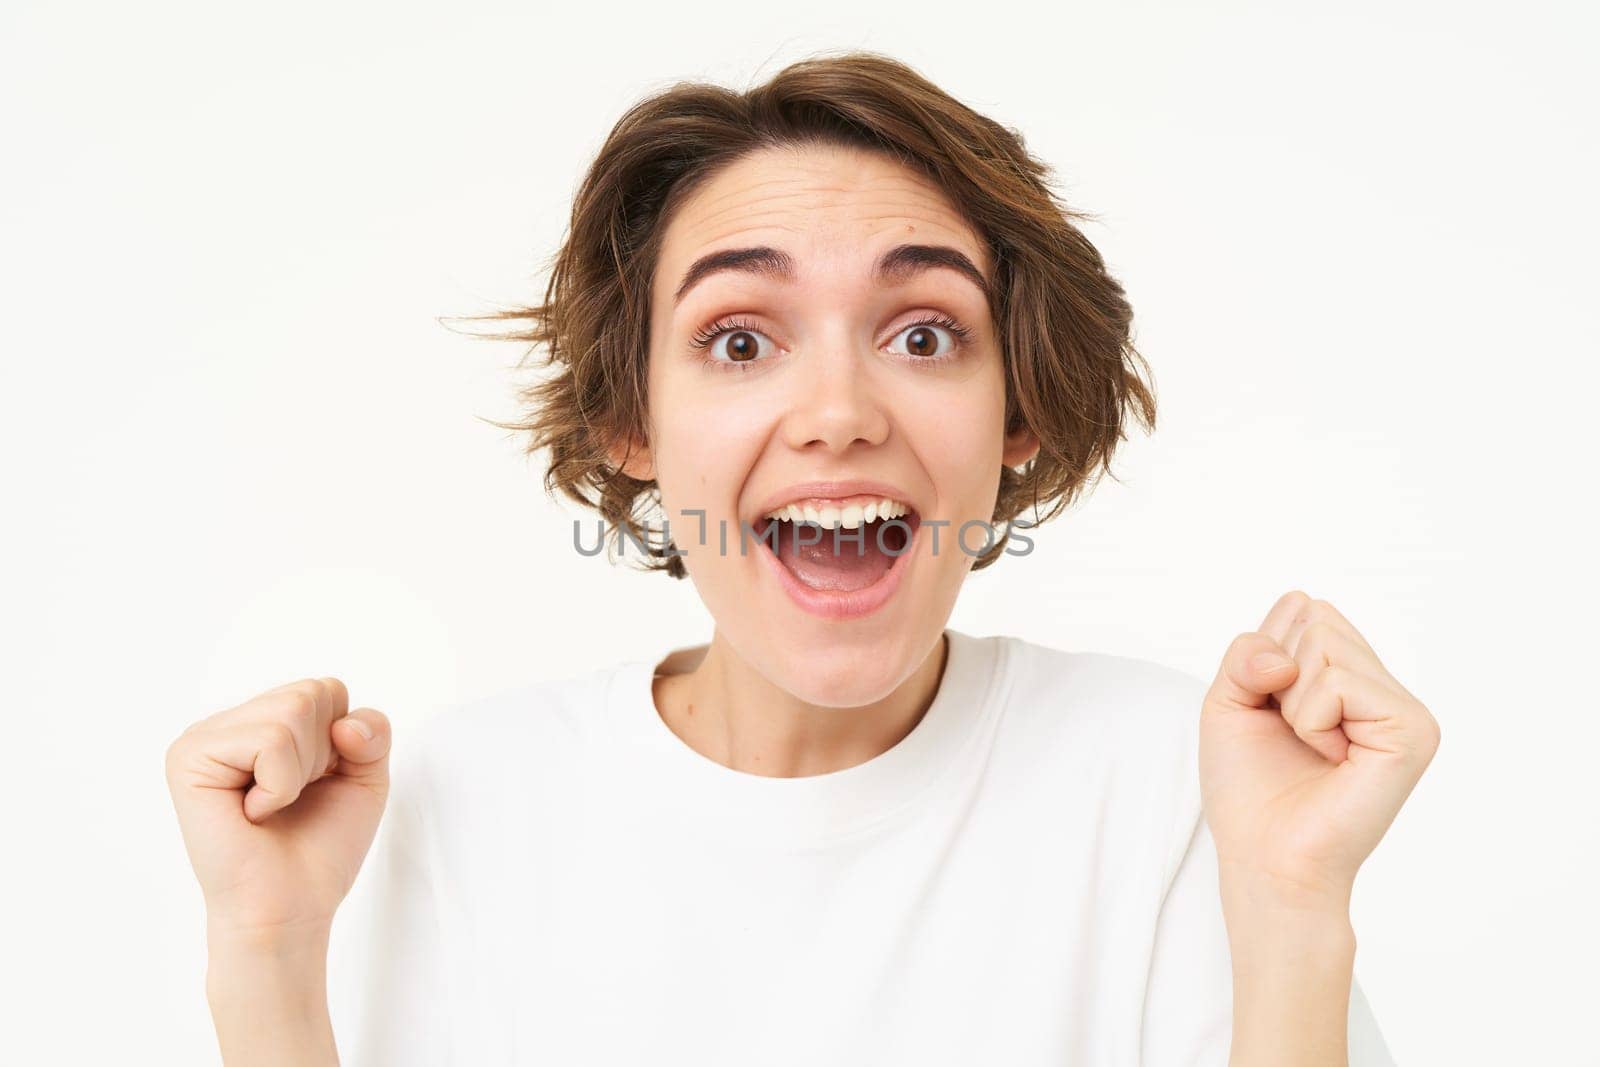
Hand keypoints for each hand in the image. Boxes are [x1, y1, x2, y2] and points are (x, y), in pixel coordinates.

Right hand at [164, 677, 391, 941]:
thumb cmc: (320, 846)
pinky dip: (279, 785)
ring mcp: (203, 737)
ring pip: (292, 711)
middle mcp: (228, 722)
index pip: (327, 689)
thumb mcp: (365, 777)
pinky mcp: (189, 759)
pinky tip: (252, 813)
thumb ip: (372, 731)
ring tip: (271, 806)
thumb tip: (345, 723)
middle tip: (290, 799)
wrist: (290, 907)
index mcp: (262, 719)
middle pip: (312, 693)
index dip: (342, 743)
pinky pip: (269, 742)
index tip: (315, 785)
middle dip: (322, 754)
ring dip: (300, 772)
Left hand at [1199, 591, 1440, 907]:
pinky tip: (1332, 759)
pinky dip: (1312, 719)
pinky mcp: (1413, 731)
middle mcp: (1383, 684)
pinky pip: (1337, 681)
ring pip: (1325, 641)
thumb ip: (1248, 650)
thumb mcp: (1228, 699)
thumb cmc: (1250, 787)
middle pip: (1315, 617)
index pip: (1302, 607)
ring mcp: (1404, 707)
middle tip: (1294, 735)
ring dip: (1294, 702)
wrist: (1264, 856)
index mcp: (1350, 672)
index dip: (1265, 657)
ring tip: (1314, 748)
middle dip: (1278, 676)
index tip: (1271, 710)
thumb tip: (1296, 635)